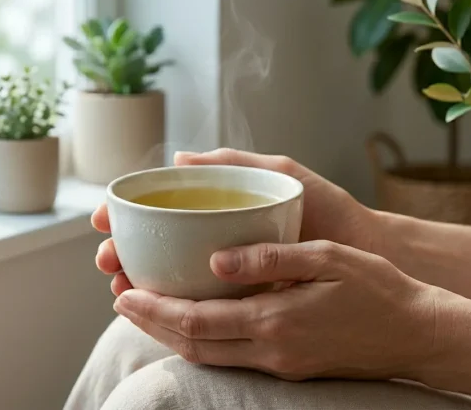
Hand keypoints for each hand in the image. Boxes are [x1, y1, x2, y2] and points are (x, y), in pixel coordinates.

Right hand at [91, 148, 377, 295]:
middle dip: (121, 254)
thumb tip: (176, 159)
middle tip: (107, 262)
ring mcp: (228, 273)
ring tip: (122, 288)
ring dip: (140, 284)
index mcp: (219, 210)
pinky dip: (175, 308)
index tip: (102, 220)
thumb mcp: (281, 175)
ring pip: (170, 280)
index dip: (125, 215)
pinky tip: (159, 311)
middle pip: (155, 249)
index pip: (160, 211)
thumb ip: (234, 162)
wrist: (368, 251)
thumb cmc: (329, 209)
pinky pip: (202, 305)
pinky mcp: (244, 302)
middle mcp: (216, 243)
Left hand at [112, 240, 438, 380]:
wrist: (419, 335)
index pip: (198, 322)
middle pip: (194, 346)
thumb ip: (269, 259)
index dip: (156, 310)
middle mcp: (272, 350)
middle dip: (153, 326)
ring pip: (210, 358)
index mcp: (276, 320)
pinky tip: (194, 325)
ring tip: (147, 313)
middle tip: (123, 302)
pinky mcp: (291, 367)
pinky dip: (203, 344)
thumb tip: (215, 261)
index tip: (126, 294)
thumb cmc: (379, 289)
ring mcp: (281, 364)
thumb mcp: (327, 258)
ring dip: (173, 337)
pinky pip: (232, 359)